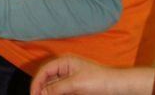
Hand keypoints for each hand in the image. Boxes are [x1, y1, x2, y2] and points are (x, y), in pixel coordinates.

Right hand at [31, 56, 154, 94]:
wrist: (118, 86)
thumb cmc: (99, 81)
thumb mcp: (76, 84)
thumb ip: (57, 88)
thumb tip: (41, 93)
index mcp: (64, 62)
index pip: (44, 71)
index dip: (36, 83)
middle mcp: (65, 68)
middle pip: (47, 78)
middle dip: (41, 89)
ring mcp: (70, 78)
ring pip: (53, 86)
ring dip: (48, 92)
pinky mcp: (75, 87)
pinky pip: (61, 90)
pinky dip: (57, 93)